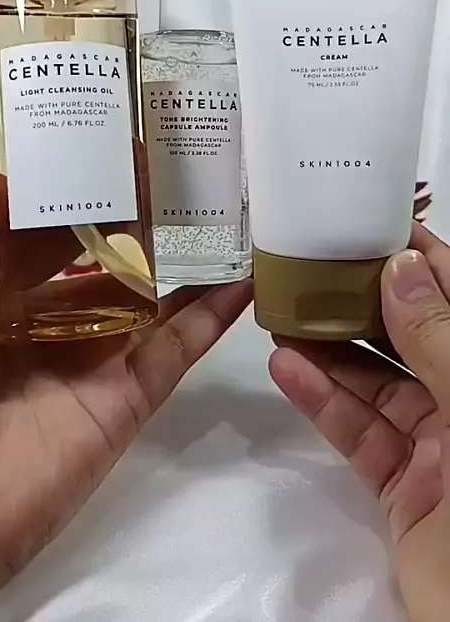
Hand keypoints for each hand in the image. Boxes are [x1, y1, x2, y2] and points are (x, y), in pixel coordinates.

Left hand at [0, 152, 252, 610]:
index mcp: (4, 305)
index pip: (53, 245)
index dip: (86, 205)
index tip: (120, 159)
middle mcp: (55, 329)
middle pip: (111, 271)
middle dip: (145, 229)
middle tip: (187, 175)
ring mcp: (96, 365)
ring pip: (154, 306)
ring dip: (190, 267)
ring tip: (228, 215)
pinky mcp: (128, 399)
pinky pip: (177, 351)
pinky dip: (213, 317)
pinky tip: (245, 279)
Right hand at [270, 222, 449, 621]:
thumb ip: (439, 341)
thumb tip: (400, 267)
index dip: (423, 261)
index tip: (372, 225)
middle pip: (414, 339)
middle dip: (363, 305)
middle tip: (311, 269)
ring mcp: (440, 448)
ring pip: (379, 386)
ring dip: (331, 352)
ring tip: (281, 313)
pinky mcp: (404, 490)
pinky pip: (360, 436)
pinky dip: (324, 403)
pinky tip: (288, 369)